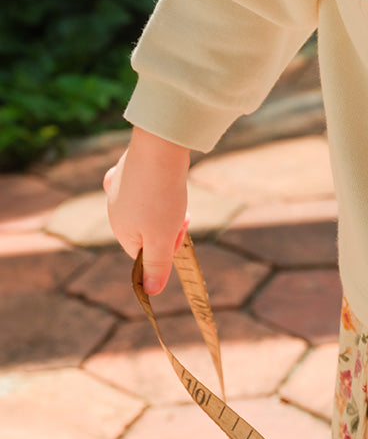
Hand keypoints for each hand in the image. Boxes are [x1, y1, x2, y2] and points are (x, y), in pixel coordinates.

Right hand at [104, 127, 190, 294]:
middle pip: (147, 230)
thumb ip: (157, 265)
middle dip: (169, 226)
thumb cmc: (161, 196)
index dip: (167, 247)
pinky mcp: (130, 167)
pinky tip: (164, 176)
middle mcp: (114, 208)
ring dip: (168, 207)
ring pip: (149, 208)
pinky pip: (146, 185)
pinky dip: (160, 185)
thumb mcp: (163, 237)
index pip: (144, 253)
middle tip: (182, 213)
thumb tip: (151, 292)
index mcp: (119, 228)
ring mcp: (120, 186)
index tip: (180, 231)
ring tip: (176, 193)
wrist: (159, 147)